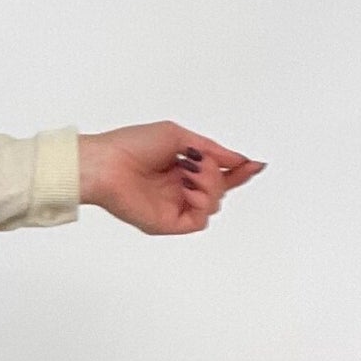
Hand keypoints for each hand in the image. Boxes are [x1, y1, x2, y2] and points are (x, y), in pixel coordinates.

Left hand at [78, 123, 265, 233]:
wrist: (106, 164)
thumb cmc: (130, 145)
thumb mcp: (179, 137)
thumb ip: (212, 150)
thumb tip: (239, 159)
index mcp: (180, 168)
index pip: (217, 174)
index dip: (237, 170)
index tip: (254, 165)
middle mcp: (177, 189)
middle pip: (220, 190)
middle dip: (220, 175)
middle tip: (199, 163)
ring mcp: (173, 206)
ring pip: (213, 205)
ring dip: (210, 186)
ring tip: (189, 174)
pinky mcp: (167, 223)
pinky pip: (199, 221)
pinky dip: (202, 203)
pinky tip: (188, 190)